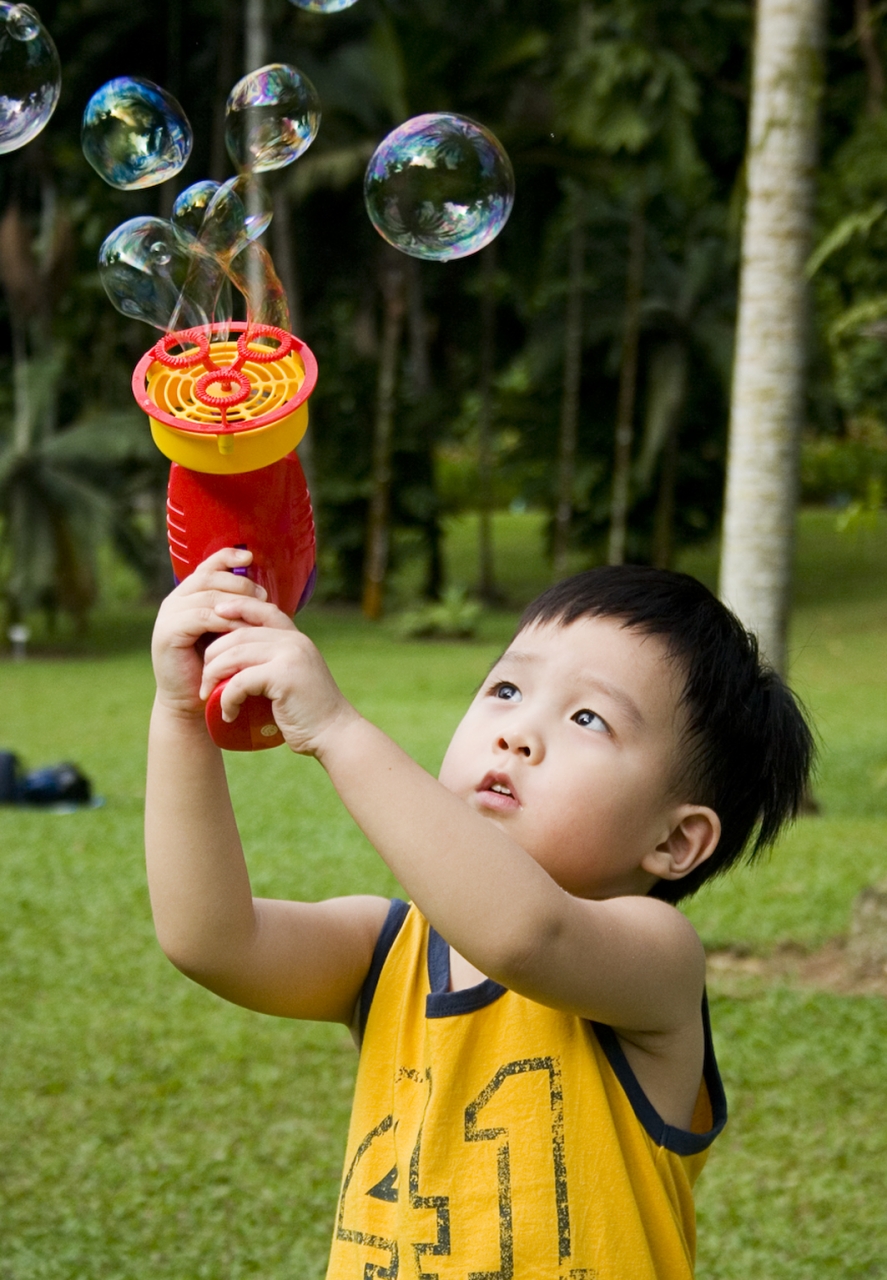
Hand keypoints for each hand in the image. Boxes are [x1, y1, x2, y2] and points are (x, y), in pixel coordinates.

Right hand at [151, 548, 269, 716]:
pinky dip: (225, 620)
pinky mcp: (168, 632)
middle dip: (240, 583)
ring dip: (237, 601)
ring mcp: (169, 615)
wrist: (195, 702)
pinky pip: (201, 617)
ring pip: (208, 595)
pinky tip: (242, 627)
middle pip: (210, 577)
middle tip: (264, 597)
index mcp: (190, 596)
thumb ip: (238, 611)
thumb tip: (266, 592)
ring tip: (259, 610)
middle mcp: (176, 600)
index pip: (207, 566)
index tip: (251, 557)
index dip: (227, 557)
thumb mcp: (229, 632)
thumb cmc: (216, 666)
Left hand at [200, 599, 357, 755]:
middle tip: (203, 678)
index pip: (262, 610)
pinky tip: (228, 713)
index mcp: (295, 638)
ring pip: (235, 654)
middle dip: (213, 653)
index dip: (236, 607)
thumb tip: (237, 659)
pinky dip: (227, 698)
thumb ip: (273, 662)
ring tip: (208, 694)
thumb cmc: (308, 712)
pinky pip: (240, 681)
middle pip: (239, 633)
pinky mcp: (284, 676)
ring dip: (214, 675)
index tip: (214, 613)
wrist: (334, 734)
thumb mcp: (292, 677)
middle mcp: (294, 641)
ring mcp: (290, 656)